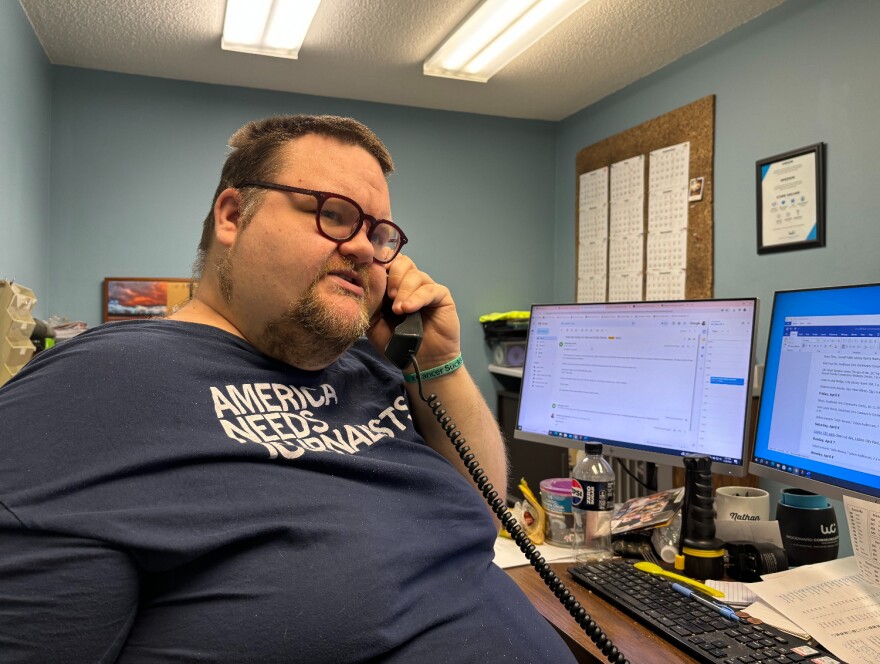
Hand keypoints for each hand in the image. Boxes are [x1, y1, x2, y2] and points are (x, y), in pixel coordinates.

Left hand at [367, 255, 459, 369]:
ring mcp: (426, 288)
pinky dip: (418, 297)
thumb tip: (364, 283)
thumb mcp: (374, 324)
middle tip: (388, 296)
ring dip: (404, 290)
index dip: (380, 265)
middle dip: (393, 275)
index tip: (373, 276)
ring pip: (415, 274)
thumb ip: (370, 303)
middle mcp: (410, 283)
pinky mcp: (441, 296)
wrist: (419, 362)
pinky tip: (408, 309)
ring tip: (398, 310)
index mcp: (393, 286)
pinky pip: (430, 289)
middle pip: (402, 262)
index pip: (387, 262)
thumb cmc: (396, 343)